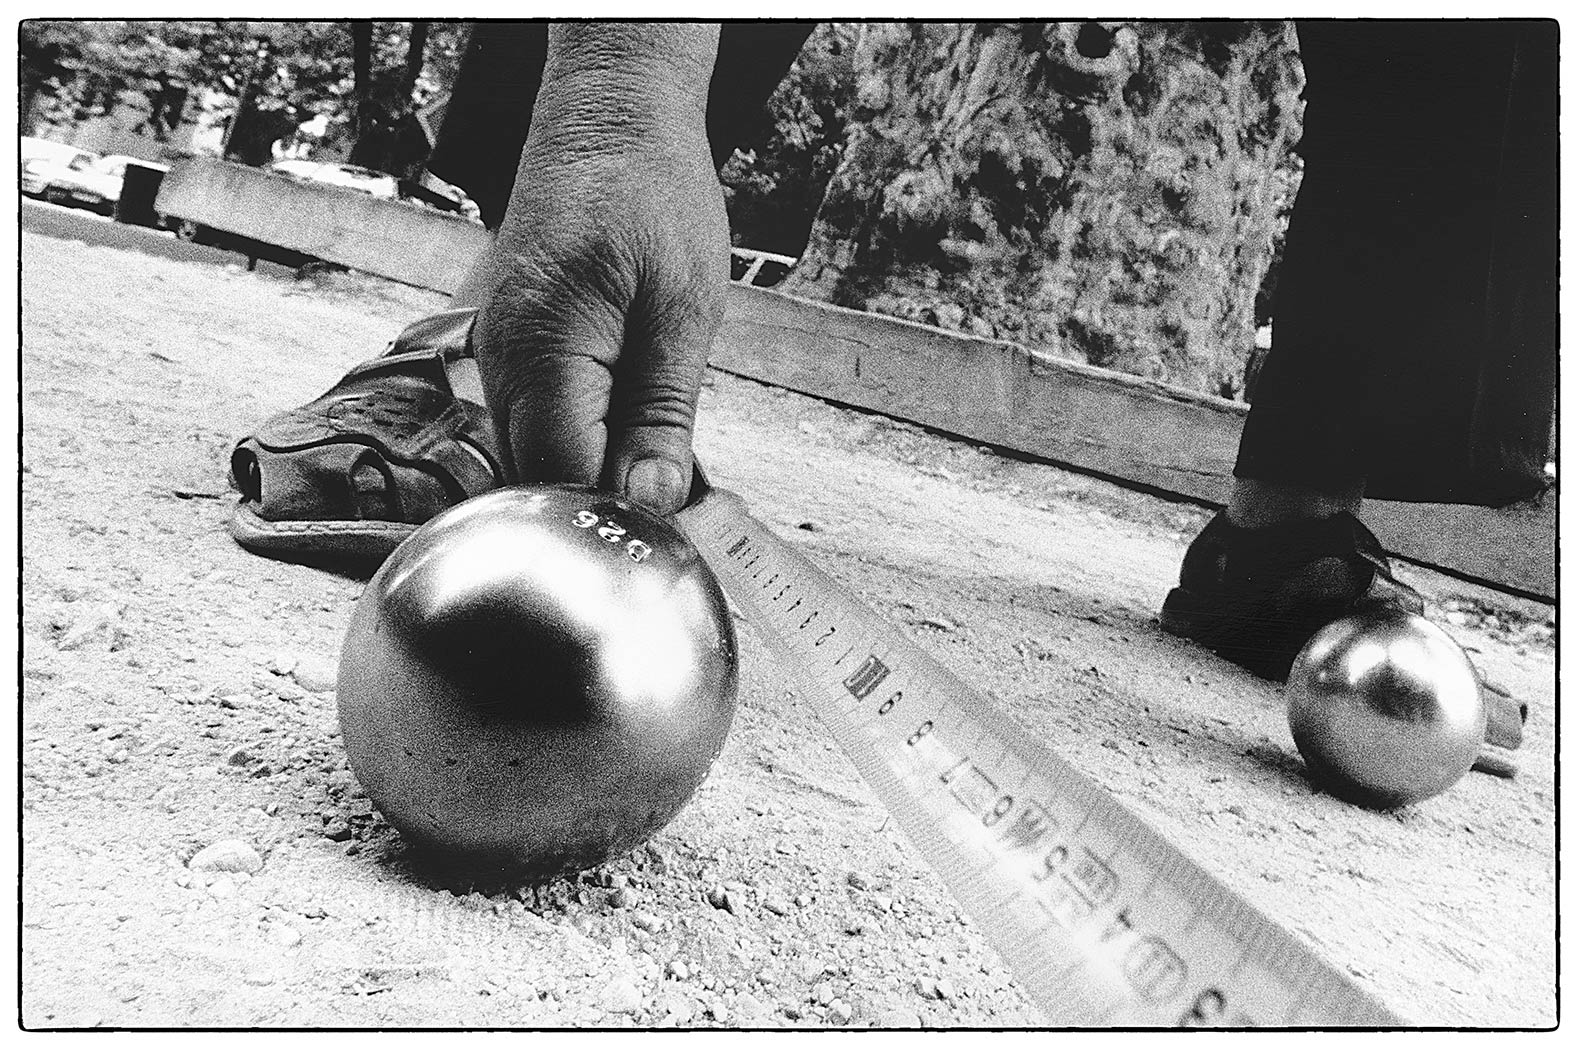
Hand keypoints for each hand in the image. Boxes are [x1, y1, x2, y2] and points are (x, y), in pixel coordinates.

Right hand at [475, 24, 726, 514]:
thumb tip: (648, 503)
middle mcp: (497, 363)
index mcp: (543, 352)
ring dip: (592, 463)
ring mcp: (491, 356)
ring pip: (532, 454)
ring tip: (652, 439)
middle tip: (672, 480)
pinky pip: (531, 420)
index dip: (618, 511)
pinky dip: (577, 432)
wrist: (606, 119)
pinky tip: (623, 415)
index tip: (672, 516)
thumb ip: (662, 415)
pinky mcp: (501, 349)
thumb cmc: (652, 196)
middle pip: (539, 478)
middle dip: (603, 495)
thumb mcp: (683, 310)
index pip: (564, 479)